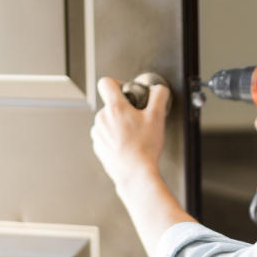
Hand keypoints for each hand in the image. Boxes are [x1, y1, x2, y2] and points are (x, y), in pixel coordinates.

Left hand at [91, 77, 168, 193]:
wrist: (135, 173)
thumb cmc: (145, 148)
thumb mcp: (157, 117)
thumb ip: (159, 97)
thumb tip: (158, 89)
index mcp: (115, 108)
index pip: (106, 83)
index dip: (118, 83)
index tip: (126, 92)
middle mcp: (102, 118)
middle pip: (110, 105)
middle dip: (123, 110)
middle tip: (137, 121)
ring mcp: (98, 133)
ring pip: (107, 121)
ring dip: (118, 125)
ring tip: (133, 137)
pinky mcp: (98, 146)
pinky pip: (105, 136)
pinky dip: (115, 139)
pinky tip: (127, 146)